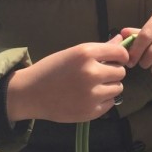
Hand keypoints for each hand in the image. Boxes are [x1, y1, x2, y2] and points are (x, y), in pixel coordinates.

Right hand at [6, 36, 129, 122]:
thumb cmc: (51, 70)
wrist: (30, 93)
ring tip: (92, 86)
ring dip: (109, 87)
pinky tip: (88, 97)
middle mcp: (91, 73)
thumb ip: (100, 49)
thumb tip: (120, 40)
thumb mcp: (73, 53)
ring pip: (118, 88)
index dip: (120, 56)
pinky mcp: (91, 111)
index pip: (120, 53)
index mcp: (85, 54)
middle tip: (98, 74)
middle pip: (120, 72)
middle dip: (112, 72)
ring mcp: (92, 94)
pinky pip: (111, 103)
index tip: (115, 60)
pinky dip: (103, 100)